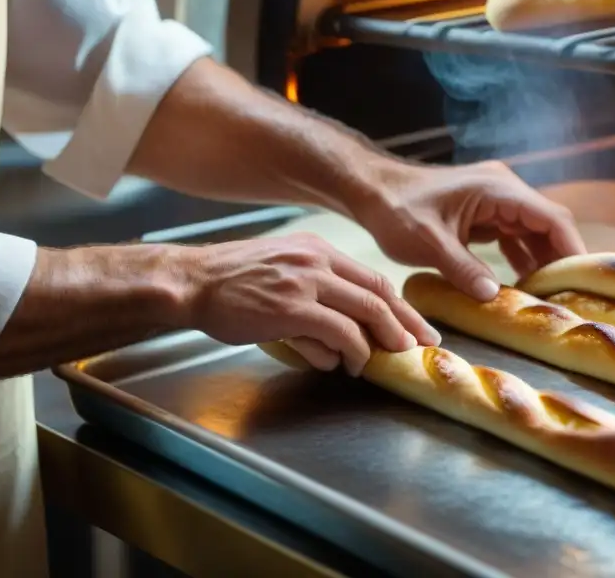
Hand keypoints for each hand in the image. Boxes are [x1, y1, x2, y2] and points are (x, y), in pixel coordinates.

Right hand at [177, 234, 439, 374]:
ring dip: (380, 340)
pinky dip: (351, 350)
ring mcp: (305, 282)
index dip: (399, 305)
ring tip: (385, 358)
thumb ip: (316, 297)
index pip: (372, 277)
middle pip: (378, 292)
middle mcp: (316, 260)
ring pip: (365, 311)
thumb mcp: (282, 273)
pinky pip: (338, 332)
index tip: (415, 324)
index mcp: (317, 249)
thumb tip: (340, 341)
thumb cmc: (230, 283)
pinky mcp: (291, 307)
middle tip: (422, 344)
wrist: (192, 282)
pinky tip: (347, 364)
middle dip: (405, 322)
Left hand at [354, 160, 585, 300]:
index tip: (581, 283)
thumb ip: (463, 269)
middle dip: (560, 261)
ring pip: (534, 233)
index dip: (571, 250)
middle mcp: (505, 190)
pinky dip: (522, 260)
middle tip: (568, 299)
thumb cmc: (397, 209)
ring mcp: (496, 201)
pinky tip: (523, 288)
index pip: (551, 219)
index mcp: (498, 188)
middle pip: (549, 226)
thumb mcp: (429, 243)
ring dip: (542, 263)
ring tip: (549, 299)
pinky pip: (515, 237)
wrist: (372, 191)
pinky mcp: (486, 214)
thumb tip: (495, 297)